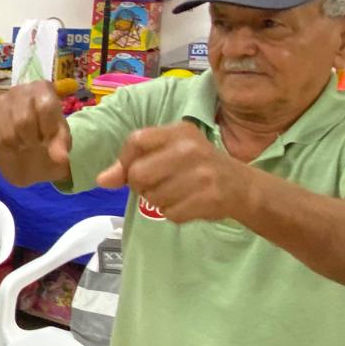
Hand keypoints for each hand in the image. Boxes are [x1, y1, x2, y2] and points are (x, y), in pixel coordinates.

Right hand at [0, 81, 72, 186]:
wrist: (26, 137)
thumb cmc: (47, 131)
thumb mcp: (60, 138)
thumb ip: (60, 145)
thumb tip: (61, 158)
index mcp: (42, 88)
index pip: (45, 106)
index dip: (48, 128)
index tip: (49, 136)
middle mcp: (19, 89)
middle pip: (24, 120)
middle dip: (32, 138)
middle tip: (37, 141)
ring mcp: (2, 101)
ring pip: (9, 132)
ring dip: (20, 143)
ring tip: (26, 141)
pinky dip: (10, 146)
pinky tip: (14, 143)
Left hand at [95, 121, 245, 222]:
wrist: (242, 186)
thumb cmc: (197, 166)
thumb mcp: (168, 154)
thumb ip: (133, 163)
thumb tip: (102, 180)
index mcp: (178, 132)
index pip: (135, 141)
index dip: (126, 161)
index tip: (133, 170)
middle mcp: (190, 149)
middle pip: (138, 174)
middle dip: (141, 186)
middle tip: (159, 184)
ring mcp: (201, 174)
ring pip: (153, 197)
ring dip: (159, 201)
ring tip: (178, 192)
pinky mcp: (208, 198)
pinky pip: (170, 213)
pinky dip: (175, 213)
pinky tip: (189, 203)